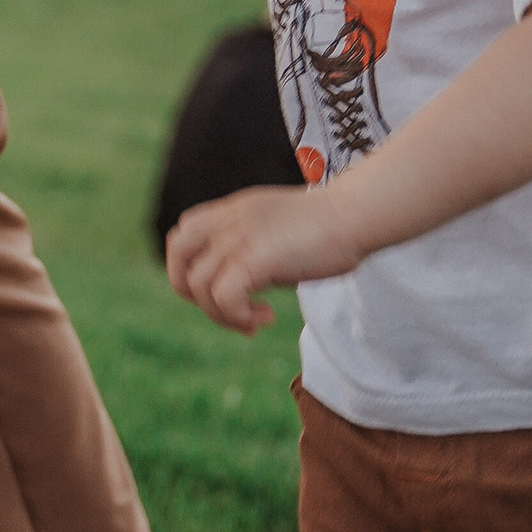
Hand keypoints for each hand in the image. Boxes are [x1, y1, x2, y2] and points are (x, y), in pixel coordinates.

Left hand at [165, 182, 343, 333]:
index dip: (192, 266)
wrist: (356, 214)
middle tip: (224, 309)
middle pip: (175, 254)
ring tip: (257, 320)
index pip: (185, 233)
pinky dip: (237, 316)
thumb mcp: (278, 229)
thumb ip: (255, 246)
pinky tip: (265, 319)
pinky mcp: (254, 259)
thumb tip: (246, 282)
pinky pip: (222, 296)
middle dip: (189, 291)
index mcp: (234, 211)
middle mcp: (229, 221)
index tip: (225, 289)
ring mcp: (239, 238)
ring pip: (198, 285)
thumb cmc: (332, 227)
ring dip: (223, 314)